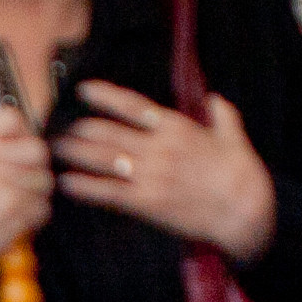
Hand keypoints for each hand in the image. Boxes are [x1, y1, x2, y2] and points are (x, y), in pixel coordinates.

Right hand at [0, 101, 55, 286]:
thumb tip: (20, 117)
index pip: (11, 117)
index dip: (20, 132)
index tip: (13, 147)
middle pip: (37, 149)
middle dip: (34, 167)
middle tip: (18, 180)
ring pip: (44, 180)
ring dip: (33, 195)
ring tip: (11, 202)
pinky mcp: (10, 209)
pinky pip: (42, 206)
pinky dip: (32, 216)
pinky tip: (12, 217)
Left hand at [55, 78, 277, 259]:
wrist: (245, 211)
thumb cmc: (241, 174)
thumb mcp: (233, 137)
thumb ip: (222, 115)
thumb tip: (214, 98)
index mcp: (177, 128)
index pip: (133, 105)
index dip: (105, 96)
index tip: (83, 90)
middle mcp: (159, 148)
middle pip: (108, 133)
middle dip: (81, 129)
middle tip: (61, 128)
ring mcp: (150, 176)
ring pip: (103, 159)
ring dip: (76, 153)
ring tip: (56, 149)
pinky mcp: (147, 203)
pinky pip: (107, 193)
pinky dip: (84, 187)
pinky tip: (66, 182)